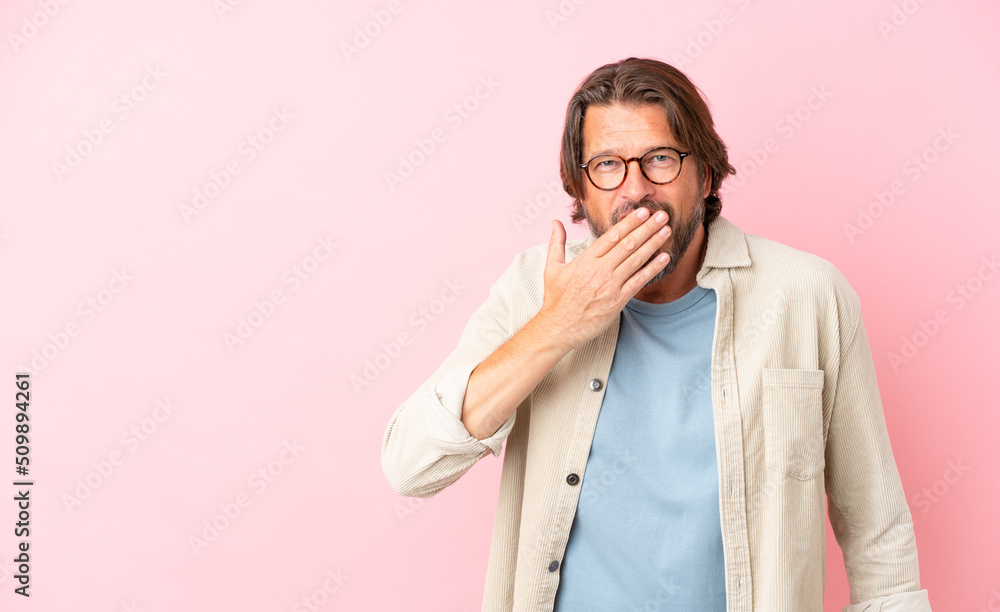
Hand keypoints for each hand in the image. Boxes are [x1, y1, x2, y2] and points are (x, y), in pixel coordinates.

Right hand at [539, 207, 671, 351]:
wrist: (558, 328)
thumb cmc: (555, 299)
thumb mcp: (552, 267)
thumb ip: (557, 243)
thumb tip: (555, 222)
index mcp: (586, 259)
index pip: (612, 235)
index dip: (629, 222)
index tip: (642, 211)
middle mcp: (600, 269)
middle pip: (628, 244)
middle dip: (647, 228)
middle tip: (662, 215)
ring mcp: (610, 285)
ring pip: (636, 259)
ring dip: (653, 244)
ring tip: (666, 231)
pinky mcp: (618, 300)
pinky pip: (639, 281)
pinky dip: (653, 269)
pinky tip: (664, 258)